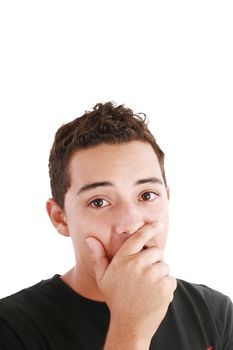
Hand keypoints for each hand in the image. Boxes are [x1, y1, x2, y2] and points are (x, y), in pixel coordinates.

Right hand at [86, 222, 176, 340]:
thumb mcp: (103, 278)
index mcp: (123, 259)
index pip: (139, 237)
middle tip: (146, 274)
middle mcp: (137, 264)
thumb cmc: (116, 298)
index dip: (150, 228)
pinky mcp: (164, 287)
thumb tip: (89, 239)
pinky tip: (155, 295)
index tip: (157, 224)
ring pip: (165, 265)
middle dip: (154, 260)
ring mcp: (151, 275)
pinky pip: (170, 279)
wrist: (129, 325)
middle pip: (156, 251)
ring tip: (149, 287)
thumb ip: (98, 257)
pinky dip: (166, 286)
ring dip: (160, 274)